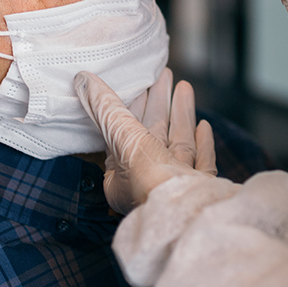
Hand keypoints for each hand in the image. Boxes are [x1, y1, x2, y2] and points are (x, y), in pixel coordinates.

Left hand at [75, 67, 216, 213]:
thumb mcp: (123, 137)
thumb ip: (106, 108)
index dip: (133, 106)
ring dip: (181, 114)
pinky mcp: (199, 188)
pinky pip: (199, 163)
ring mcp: (176, 184)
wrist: (187, 211)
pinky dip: (202, 144)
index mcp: (124, 175)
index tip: (141, 84)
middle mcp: (149, 181)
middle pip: (154, 135)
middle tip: (165, 75)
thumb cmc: (150, 180)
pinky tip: (204, 126)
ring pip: (178, 144)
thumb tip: (84, 81)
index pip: (125, 134)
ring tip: (185, 87)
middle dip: (160, 103)